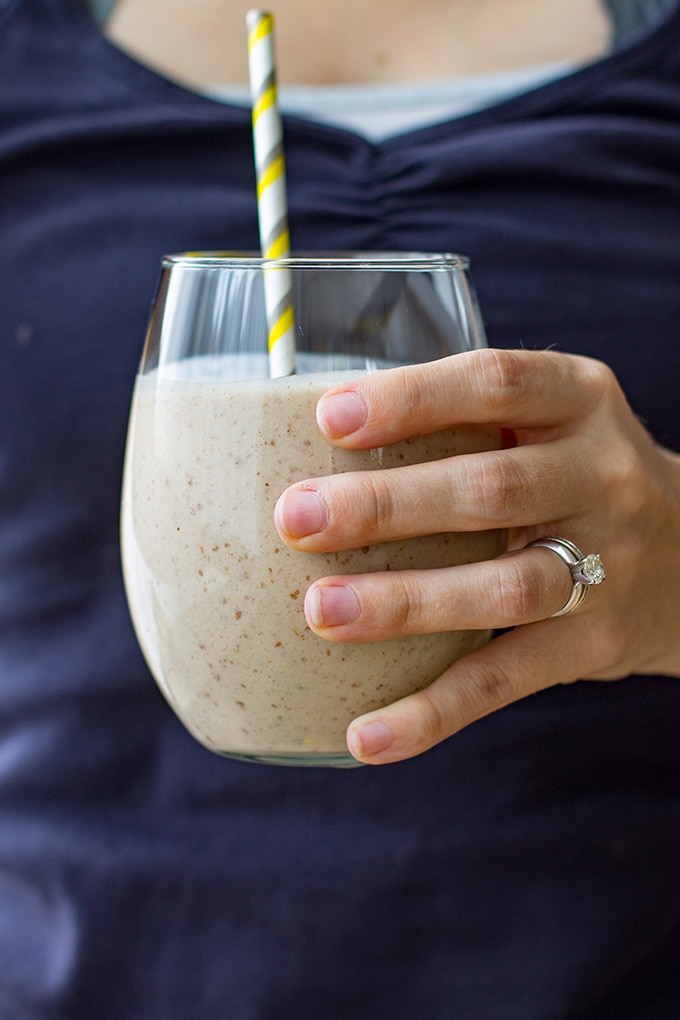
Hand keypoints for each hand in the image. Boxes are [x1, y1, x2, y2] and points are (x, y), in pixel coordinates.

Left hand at [274, 349, 679, 763]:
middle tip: (296, 518)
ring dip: (406, 602)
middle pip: (491, 489)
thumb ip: (461, 425)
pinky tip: (368, 736)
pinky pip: (508, 678)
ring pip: (504, 587)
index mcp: (578, 400)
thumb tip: (313, 451)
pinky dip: (434, 711)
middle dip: (387, 504)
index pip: (496, 383)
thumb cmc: (571, 476)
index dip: (413, 398)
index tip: (330, 419)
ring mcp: (608, 563)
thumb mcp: (543, 424)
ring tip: (321, 612)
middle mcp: (602, 475)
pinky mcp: (593, 643)